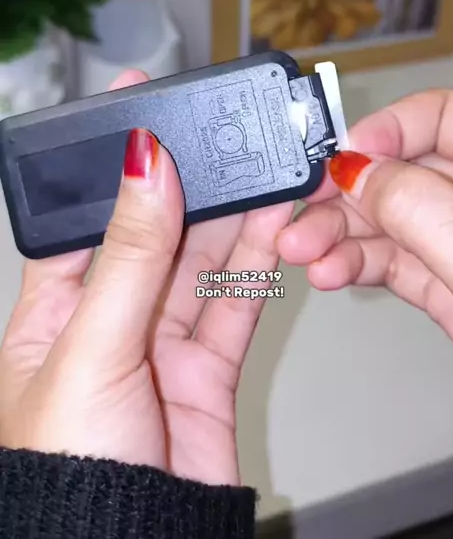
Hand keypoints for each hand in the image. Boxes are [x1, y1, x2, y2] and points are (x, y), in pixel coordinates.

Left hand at [0, 71, 293, 484]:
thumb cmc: (67, 471)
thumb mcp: (91, 343)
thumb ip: (128, 252)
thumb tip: (143, 164)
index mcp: (53, 307)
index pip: (84, 212)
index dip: (114, 159)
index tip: (140, 104)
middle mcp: (107, 318)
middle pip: (155, 231)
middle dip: (190, 185)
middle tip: (220, 137)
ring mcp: (159, 343)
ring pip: (202, 263)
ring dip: (234, 218)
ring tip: (262, 170)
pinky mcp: (206, 369)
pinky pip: (236, 303)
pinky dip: (259, 264)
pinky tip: (276, 225)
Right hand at [277, 89, 452, 364]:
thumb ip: (424, 213)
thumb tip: (361, 171)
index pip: (443, 118)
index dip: (387, 131)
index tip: (339, 157)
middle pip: (406, 172)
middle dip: (348, 192)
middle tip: (301, 214)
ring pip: (395, 222)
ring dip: (342, 234)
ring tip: (302, 252)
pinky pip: (399, 264)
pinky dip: (359, 266)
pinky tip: (330, 272)